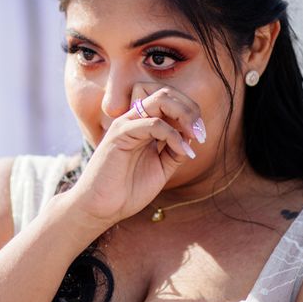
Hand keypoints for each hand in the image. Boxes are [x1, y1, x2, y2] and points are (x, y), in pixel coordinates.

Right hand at [66, 82, 205, 229]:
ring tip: (195, 137)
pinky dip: (173, 136)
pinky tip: (182, 152)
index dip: (191, 113)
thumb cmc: (126, 190)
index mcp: (142, 125)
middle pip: (167, 93)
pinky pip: (152, 123)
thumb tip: (192, 136)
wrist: (101, 208)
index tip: (201, 137)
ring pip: (161, 100)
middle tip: (201, 133)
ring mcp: (126, 125)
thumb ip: (175, 150)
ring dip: (185, 116)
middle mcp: (133, 120)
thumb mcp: (161, 167)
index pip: (170, 101)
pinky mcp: (119, 135)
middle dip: (191, 109)